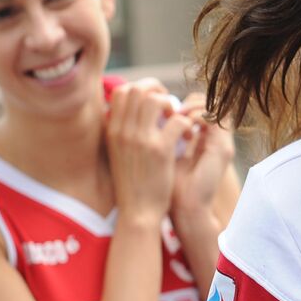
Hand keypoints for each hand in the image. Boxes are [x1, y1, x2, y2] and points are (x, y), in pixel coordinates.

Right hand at [105, 79, 190, 225]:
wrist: (138, 212)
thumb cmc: (132, 182)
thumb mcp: (118, 153)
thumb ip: (122, 130)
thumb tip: (134, 108)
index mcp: (112, 130)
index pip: (122, 91)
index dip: (142, 89)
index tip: (154, 103)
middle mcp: (122, 131)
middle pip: (138, 89)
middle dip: (158, 91)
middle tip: (170, 108)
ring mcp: (140, 139)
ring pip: (156, 100)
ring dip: (173, 106)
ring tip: (178, 122)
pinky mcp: (159, 150)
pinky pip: (177, 121)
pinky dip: (187, 124)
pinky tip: (188, 136)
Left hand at [169, 93, 235, 231]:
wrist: (184, 209)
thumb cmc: (169, 186)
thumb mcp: (164, 154)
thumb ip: (164, 134)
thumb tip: (151, 113)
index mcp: (205, 139)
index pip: (202, 106)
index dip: (185, 103)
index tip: (166, 111)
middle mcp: (217, 139)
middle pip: (211, 102)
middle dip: (190, 101)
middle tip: (172, 111)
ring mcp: (222, 143)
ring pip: (214, 107)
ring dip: (193, 107)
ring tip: (176, 117)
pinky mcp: (222, 148)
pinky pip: (213, 118)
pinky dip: (196, 116)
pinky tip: (181, 127)